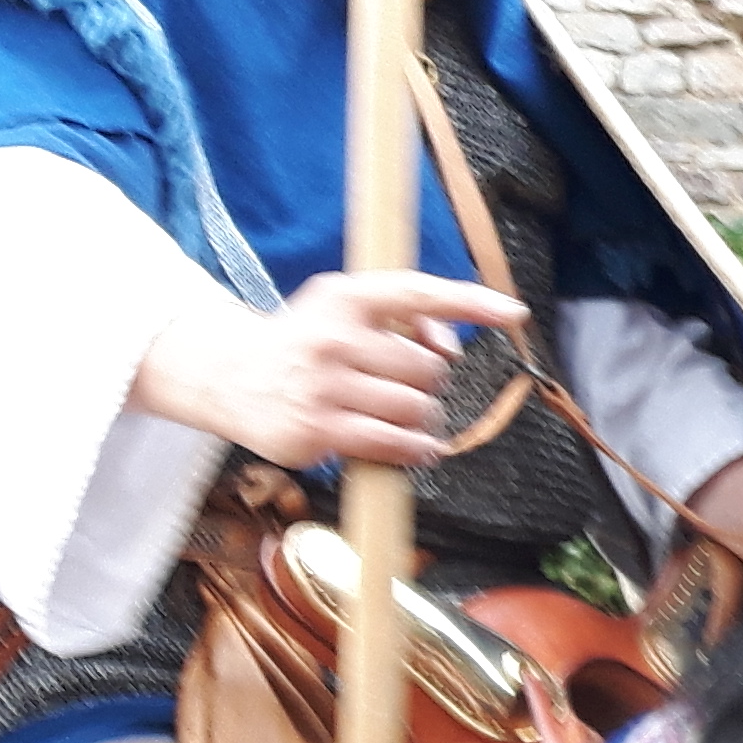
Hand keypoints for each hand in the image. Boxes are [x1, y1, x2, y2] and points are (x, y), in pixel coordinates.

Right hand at [131, 271, 524, 468]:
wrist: (228, 374)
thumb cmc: (303, 341)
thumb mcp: (342, 309)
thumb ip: (402, 317)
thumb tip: (449, 347)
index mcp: (345, 298)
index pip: (418, 293)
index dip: (471, 302)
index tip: (513, 313)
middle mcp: (333, 337)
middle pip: (428, 370)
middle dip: (429, 384)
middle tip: (403, 388)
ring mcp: (323, 386)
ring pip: (415, 409)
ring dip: (424, 420)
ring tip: (404, 418)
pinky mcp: (316, 430)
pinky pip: (391, 444)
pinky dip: (414, 449)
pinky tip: (415, 448)